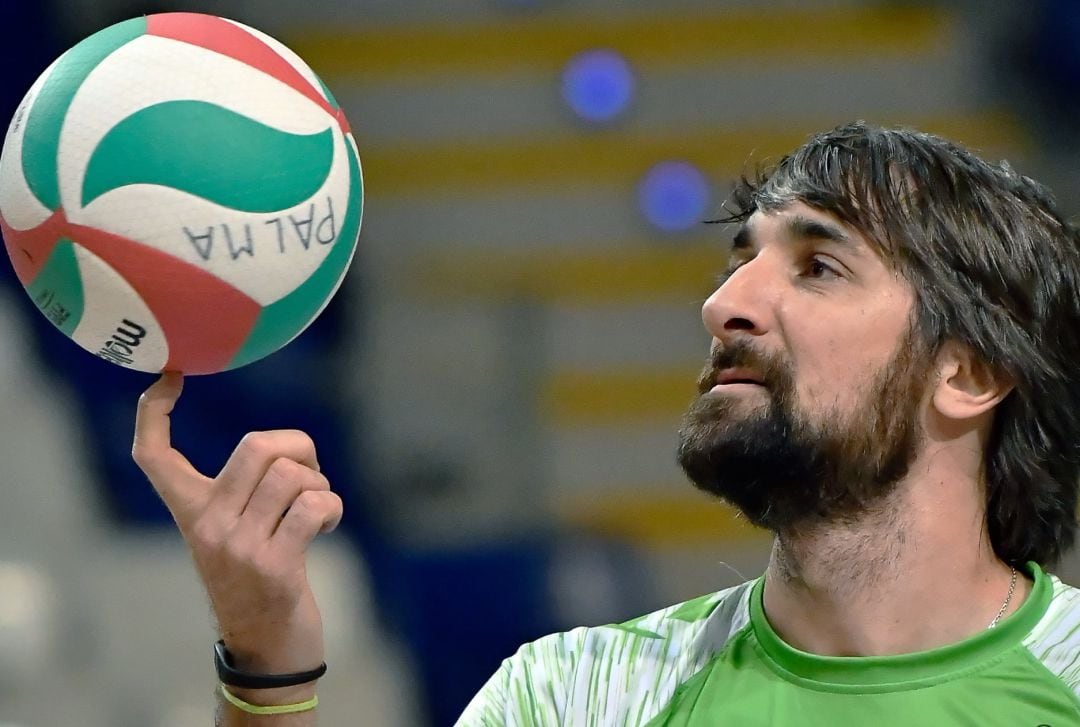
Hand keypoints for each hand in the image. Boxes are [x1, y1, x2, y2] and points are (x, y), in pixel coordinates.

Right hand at [132, 372, 342, 682]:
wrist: (266, 648)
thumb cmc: (259, 579)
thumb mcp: (235, 534)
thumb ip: (242, 493)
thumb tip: (281, 448)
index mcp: (191, 513)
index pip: (153, 457)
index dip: (153, 413)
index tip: (170, 379)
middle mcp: (207, 526)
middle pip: (256, 444)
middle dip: (299, 446)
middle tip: (308, 474)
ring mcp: (238, 547)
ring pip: (291, 473)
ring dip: (319, 482)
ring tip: (317, 507)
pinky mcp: (274, 566)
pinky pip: (314, 505)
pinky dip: (331, 507)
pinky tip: (326, 525)